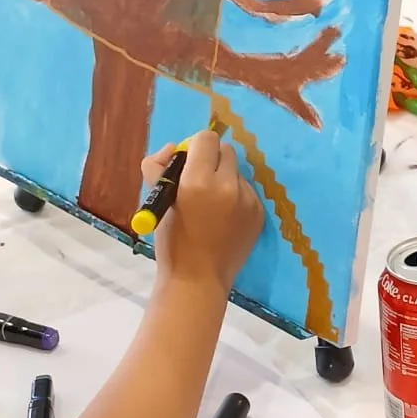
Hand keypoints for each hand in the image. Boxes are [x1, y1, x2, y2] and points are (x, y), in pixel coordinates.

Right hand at [144, 130, 262, 291]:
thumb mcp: (157, 200)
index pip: (206, 138)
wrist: (197, 279)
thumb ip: (159, 166)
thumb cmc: (171, 240)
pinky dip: (235, 197)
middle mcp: (227, 186)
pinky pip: (246, 191)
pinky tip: (223, 218)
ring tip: (211, 204)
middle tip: (199, 179)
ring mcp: (247, 200)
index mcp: (198, 181)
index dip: (195, 147)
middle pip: (225, 149)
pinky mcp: (259, 213)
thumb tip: (173, 148)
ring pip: (237, 171)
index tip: (188, 162)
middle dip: (211, 159)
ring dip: (224, 178)